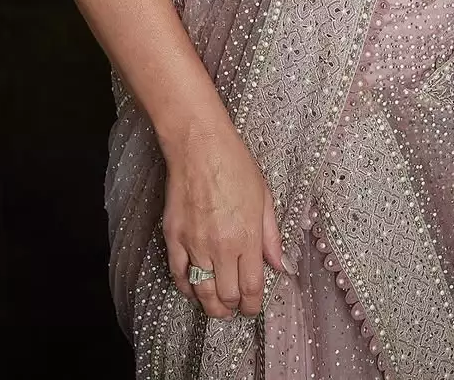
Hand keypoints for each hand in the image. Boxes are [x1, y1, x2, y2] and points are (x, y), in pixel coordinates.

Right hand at [161, 115, 292, 319]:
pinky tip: (194, 290)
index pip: (251, 287)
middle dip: (234, 306)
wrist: (199, 145)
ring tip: (218, 308)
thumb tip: (280, 265)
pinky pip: (178, 275)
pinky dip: (187, 288)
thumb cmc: (235, 165)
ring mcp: (194, 244)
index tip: (254, 308)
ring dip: (211, 306)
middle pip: (226, 295)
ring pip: (201, 292)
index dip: (253, 305)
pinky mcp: (173, 237)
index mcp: (246, 237)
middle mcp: (220, 247)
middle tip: (237, 306)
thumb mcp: (264, 197)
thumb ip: (271, 236)